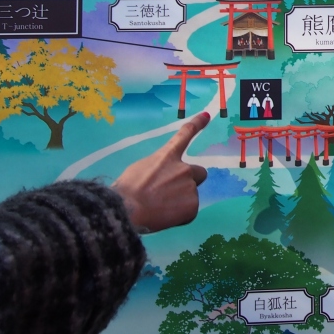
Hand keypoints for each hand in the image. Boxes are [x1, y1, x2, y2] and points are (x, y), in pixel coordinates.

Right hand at [112, 112, 209, 232]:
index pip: (185, 135)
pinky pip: (188, 212)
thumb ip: (156, 170)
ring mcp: (190, 187)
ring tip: (160, 209)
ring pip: (190, 195)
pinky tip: (164, 218)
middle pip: (199, 173)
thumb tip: (160, 180)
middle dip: (190, 180)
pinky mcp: (192, 206)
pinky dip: (179, 216)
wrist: (127, 210)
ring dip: (180, 200)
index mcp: (167, 157)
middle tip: (173, 193)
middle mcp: (184, 169)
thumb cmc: (126, 190)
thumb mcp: (139, 169)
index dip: (197, 125)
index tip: (207, 115)